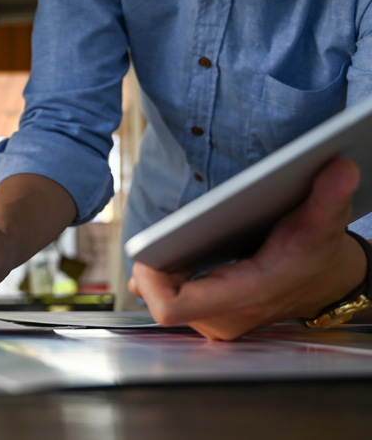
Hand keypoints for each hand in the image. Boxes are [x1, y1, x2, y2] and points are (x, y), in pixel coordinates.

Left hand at [128, 159, 365, 339]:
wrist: (323, 283)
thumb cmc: (316, 254)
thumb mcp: (323, 223)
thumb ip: (328, 197)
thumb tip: (341, 168)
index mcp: (243, 297)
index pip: (170, 307)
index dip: (150, 279)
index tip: (148, 250)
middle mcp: (223, 318)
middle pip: (158, 298)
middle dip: (153, 264)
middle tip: (161, 236)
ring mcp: (213, 321)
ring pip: (160, 298)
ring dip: (159, 268)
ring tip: (167, 241)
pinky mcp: (207, 316)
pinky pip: (168, 297)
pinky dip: (166, 274)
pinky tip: (172, 252)